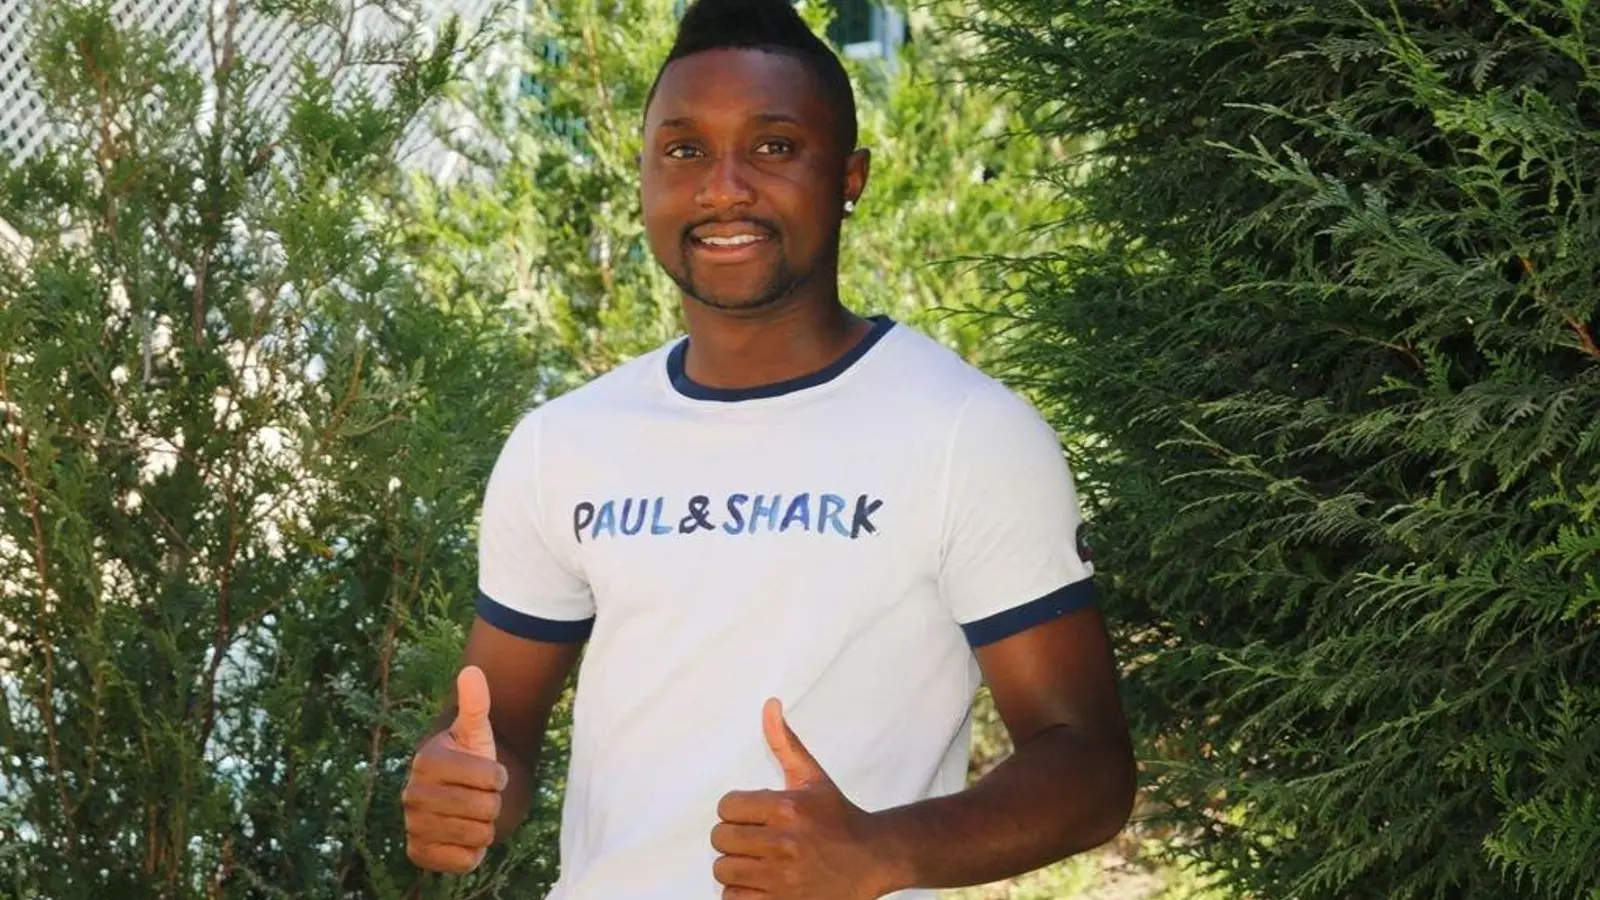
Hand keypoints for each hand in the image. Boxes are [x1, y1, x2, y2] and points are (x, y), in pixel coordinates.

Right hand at [403, 666, 507, 873]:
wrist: (454, 795)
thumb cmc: (469, 758)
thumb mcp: (476, 731)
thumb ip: (476, 703)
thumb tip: (472, 670)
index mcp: (427, 760)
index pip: (492, 778)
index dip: (499, 777)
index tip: (487, 773)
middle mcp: (412, 793)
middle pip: (486, 809)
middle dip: (492, 803)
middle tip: (479, 795)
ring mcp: (412, 824)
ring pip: (478, 835)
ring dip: (484, 828)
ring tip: (471, 814)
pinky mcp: (418, 853)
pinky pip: (463, 861)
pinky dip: (472, 854)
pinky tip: (462, 838)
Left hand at [711, 699, 901, 898]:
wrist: (872, 861)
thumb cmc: (838, 818)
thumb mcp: (813, 777)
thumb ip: (785, 742)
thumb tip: (769, 704)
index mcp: (787, 807)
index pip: (726, 806)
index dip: (736, 809)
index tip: (752, 815)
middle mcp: (784, 842)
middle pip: (720, 838)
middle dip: (733, 836)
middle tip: (753, 838)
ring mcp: (782, 877)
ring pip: (723, 869)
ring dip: (734, 865)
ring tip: (755, 860)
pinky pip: (733, 899)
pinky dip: (740, 892)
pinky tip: (758, 881)